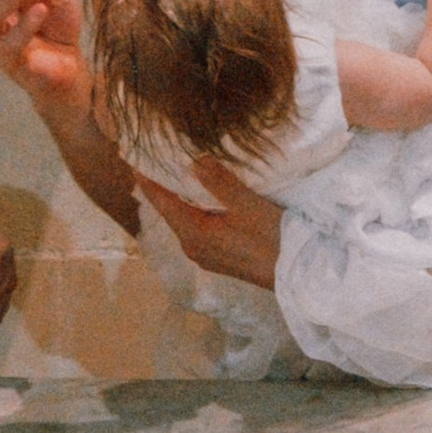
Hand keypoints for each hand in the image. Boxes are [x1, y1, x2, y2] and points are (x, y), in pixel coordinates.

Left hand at [138, 159, 284, 289]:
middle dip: (161, 185)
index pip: (161, 201)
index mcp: (193, 234)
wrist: (297, 276)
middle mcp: (192, 247)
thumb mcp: (247, 206)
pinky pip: (197, 226)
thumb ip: (219, 183)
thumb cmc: (272, 240)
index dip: (147, 178)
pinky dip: (193, 208)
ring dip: (179, 196)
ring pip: (184, 219)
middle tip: (155, 156)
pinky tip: (202, 196)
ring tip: (175, 171)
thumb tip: (193, 162)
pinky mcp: (219, 257)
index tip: (134, 156)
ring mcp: (206, 254)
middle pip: (169, 210)